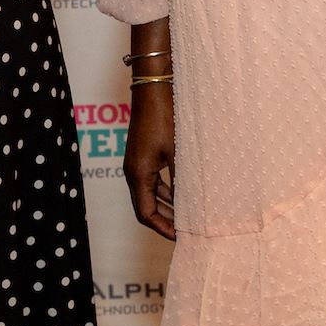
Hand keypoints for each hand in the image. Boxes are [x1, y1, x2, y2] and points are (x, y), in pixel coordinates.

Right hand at [124, 81, 176, 239]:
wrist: (154, 88)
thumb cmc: (165, 117)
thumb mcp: (178, 151)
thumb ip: (182, 179)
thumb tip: (192, 205)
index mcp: (137, 174)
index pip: (145, 213)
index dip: (162, 229)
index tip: (180, 238)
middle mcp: (133, 171)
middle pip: (145, 207)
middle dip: (165, 221)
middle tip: (186, 232)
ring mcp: (137, 162)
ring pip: (150, 194)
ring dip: (167, 206)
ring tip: (188, 216)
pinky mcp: (143, 154)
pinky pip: (153, 180)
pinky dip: (167, 190)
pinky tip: (185, 192)